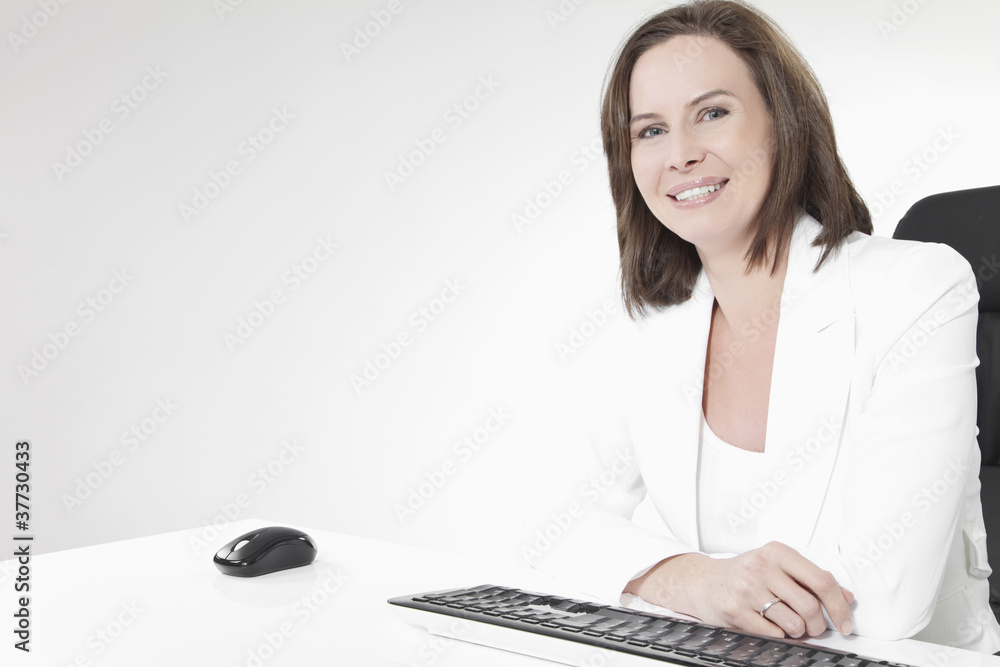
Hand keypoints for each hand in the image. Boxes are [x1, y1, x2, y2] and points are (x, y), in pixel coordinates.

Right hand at [625, 541, 853, 638]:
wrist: (702, 581)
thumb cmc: (743, 573)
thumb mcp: (777, 567)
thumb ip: (811, 579)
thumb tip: (846, 597)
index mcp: (777, 552)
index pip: (821, 580)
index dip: (839, 606)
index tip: (845, 622)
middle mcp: (761, 566)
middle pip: (810, 605)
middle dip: (818, 625)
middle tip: (815, 627)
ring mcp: (747, 588)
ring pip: (794, 622)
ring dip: (799, 631)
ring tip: (790, 624)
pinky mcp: (735, 609)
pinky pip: (774, 633)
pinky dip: (779, 635)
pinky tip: (770, 625)